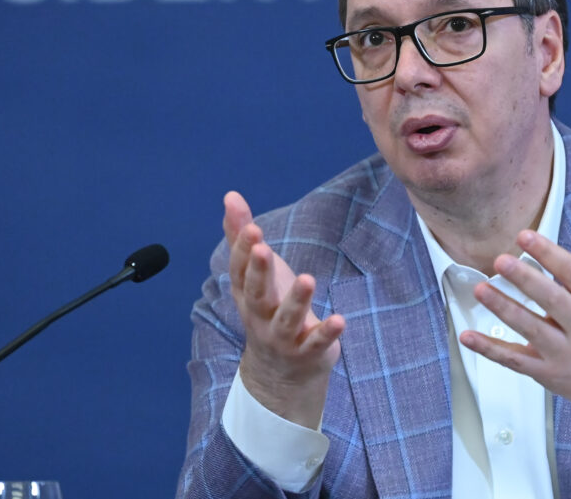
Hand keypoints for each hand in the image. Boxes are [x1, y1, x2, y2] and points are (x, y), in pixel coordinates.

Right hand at [223, 191, 344, 427]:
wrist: (279, 372)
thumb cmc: (268, 308)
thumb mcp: (255, 273)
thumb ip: (241, 236)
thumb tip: (230, 196)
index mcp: (247, 294)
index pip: (240, 270)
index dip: (243, 249)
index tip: (251, 226)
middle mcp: (260, 316)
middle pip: (256, 293)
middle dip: (258, 271)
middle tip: (263, 247)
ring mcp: (283, 337)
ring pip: (286, 319)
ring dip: (296, 301)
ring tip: (308, 279)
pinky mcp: (307, 352)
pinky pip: (315, 343)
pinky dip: (327, 333)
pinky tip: (340, 319)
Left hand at [459, 192, 570, 448]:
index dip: (549, 254)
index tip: (524, 236)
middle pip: (552, 301)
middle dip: (525, 281)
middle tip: (500, 260)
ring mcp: (565, 352)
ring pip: (530, 329)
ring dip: (504, 309)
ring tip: (482, 288)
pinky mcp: (546, 373)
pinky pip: (515, 360)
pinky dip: (489, 349)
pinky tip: (467, 335)